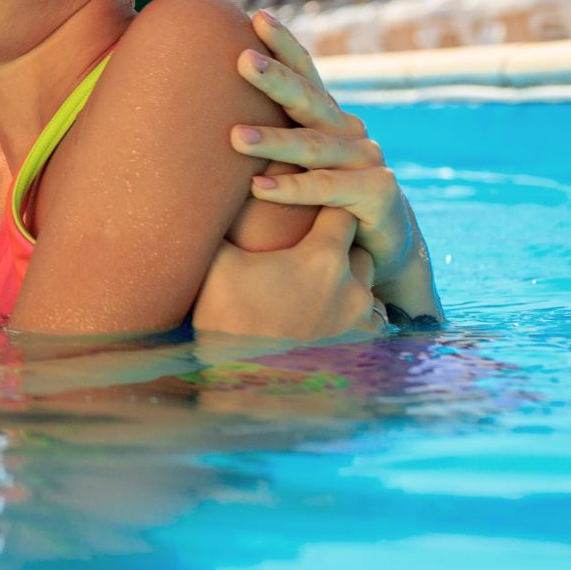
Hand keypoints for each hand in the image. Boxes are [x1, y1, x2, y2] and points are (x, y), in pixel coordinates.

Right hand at [192, 204, 387, 340]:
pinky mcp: (363, 344)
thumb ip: (222, 222)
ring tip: (316, 286)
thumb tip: (199, 190)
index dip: (325, 209)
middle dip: (338, 247)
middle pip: (358, 248)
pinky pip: (371, 317)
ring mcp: (361, 317)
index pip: (341, 213)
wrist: (242, 379)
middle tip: (306, 252)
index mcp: (322, 258)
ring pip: (366, 283)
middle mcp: (352, 285)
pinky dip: (355, 312)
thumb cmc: (225, 318)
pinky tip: (329, 314)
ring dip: (348, 281)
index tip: (310, 211)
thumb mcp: (217, 262)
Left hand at [229, 10, 441, 321]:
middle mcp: (349, 131)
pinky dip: (292, 188)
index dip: (285, 45)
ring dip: (274, 141)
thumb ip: (260, 138)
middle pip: (308, 100)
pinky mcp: (377, 192)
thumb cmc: (317, 203)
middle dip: (275, 78)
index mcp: (327, 117)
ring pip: (313, 146)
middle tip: (240, 60)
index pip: (305, 74)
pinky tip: (258, 186)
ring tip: (234, 136)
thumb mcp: (291, 165)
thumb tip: (191, 116)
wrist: (376, 251)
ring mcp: (366, 159)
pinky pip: (327, 188)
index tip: (256, 15)